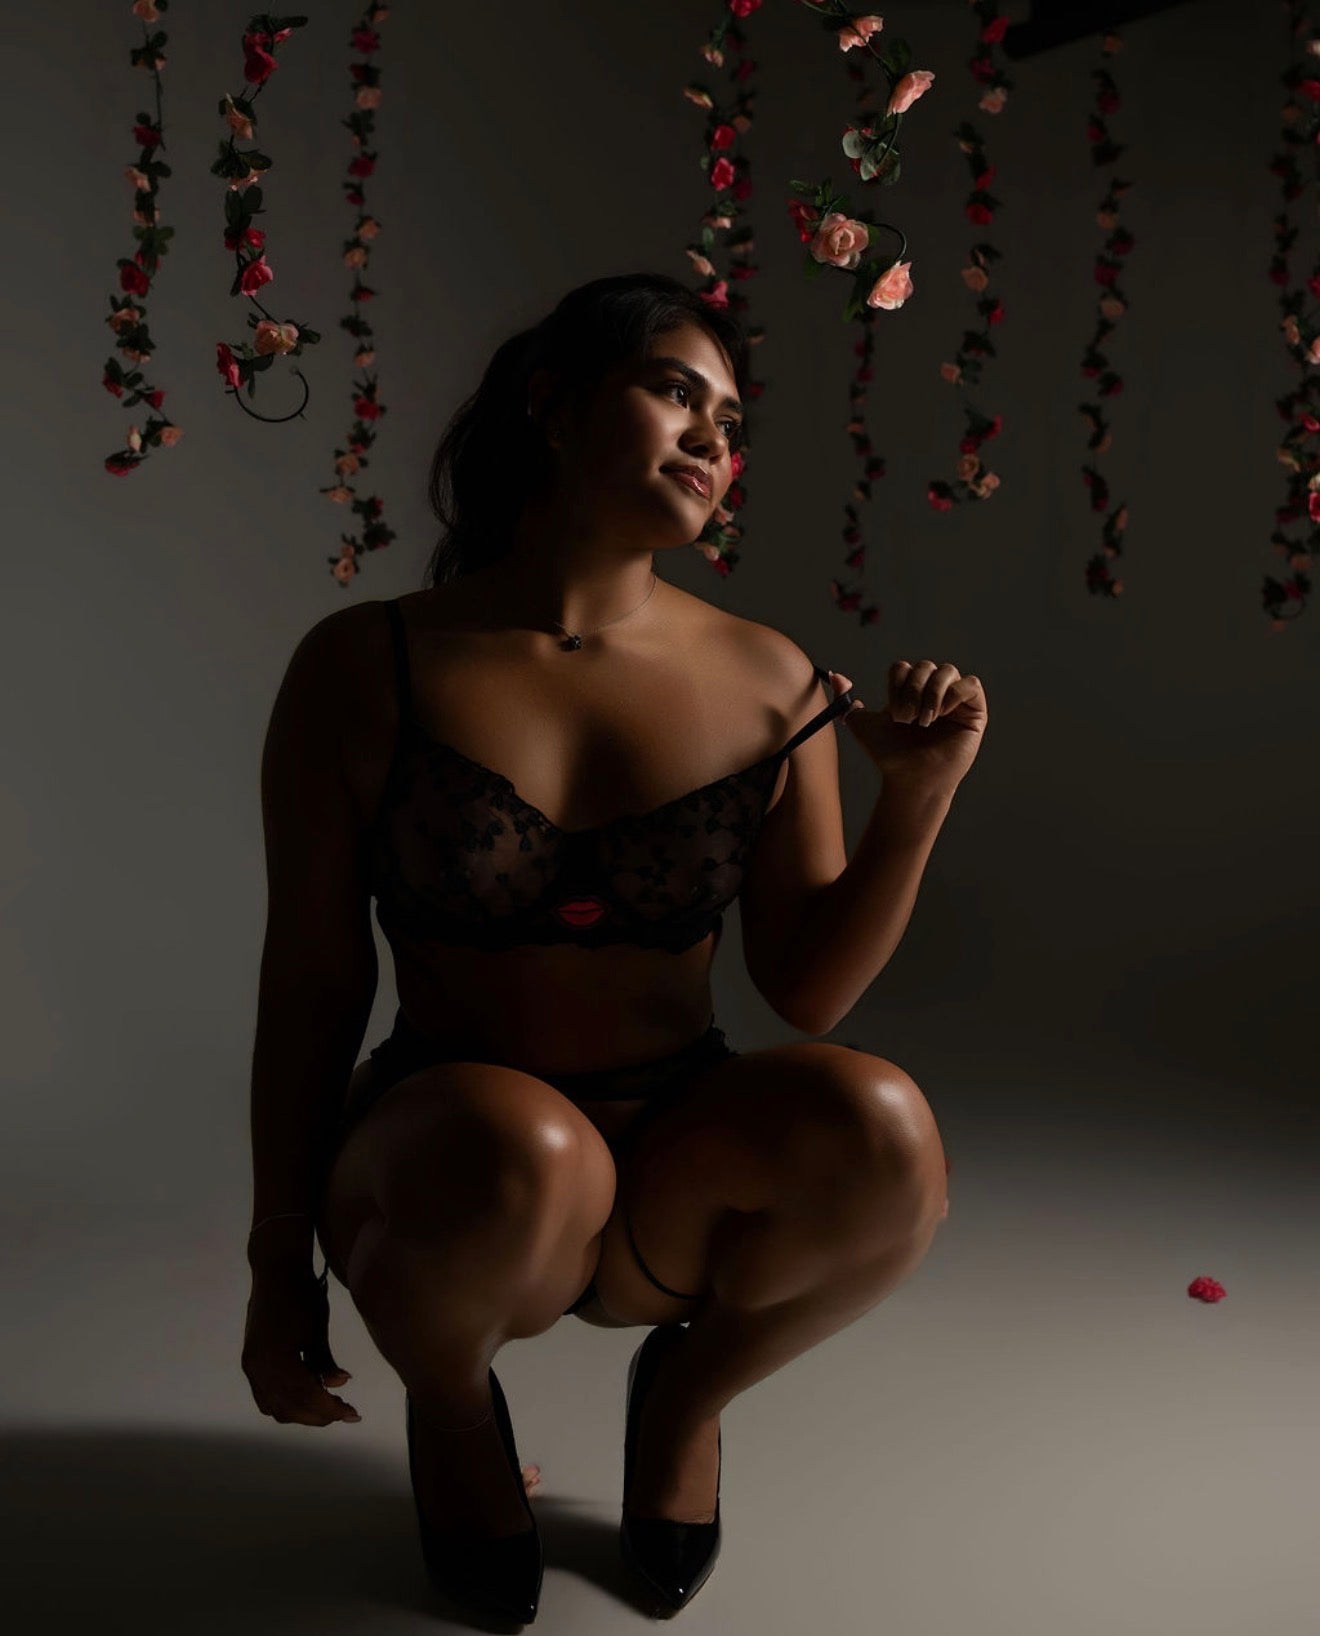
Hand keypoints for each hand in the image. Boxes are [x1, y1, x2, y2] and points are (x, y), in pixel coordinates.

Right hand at [242, 1263, 359, 1427]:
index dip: (330, 1409)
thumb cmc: (301, 1295)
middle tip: (345, 1412)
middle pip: (288, 1408)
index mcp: (275, 1360)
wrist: (276, 1271)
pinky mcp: (250, 1362)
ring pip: (274, 1406)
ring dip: (301, 1412)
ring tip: (328, 1406)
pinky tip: (307, 1396)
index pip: (306, 1396)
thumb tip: (340, 1385)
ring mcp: (250, 1367)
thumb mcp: (317, 1329)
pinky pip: (265, 1395)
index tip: (352, 1414)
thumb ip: (325, 1361)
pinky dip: (286, 1402)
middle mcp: (257, 1369)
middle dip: (318, 1415)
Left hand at [829, 661, 986, 792]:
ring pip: (947, 671)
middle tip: (906, 719)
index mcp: (909, 691)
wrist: (910, 779)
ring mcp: (955, 701)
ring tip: (925, 720)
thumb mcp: (862, 726)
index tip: (892, 715)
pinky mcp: (975, 711)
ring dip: (931, 693)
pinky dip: (955, 694)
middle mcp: (932, 692)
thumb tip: (834, 676)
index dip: (896, 685)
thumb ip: (846, 701)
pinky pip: (971, 684)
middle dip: (912, 691)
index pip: (904, 668)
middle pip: (924, 666)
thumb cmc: (890, 755)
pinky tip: (943, 713)